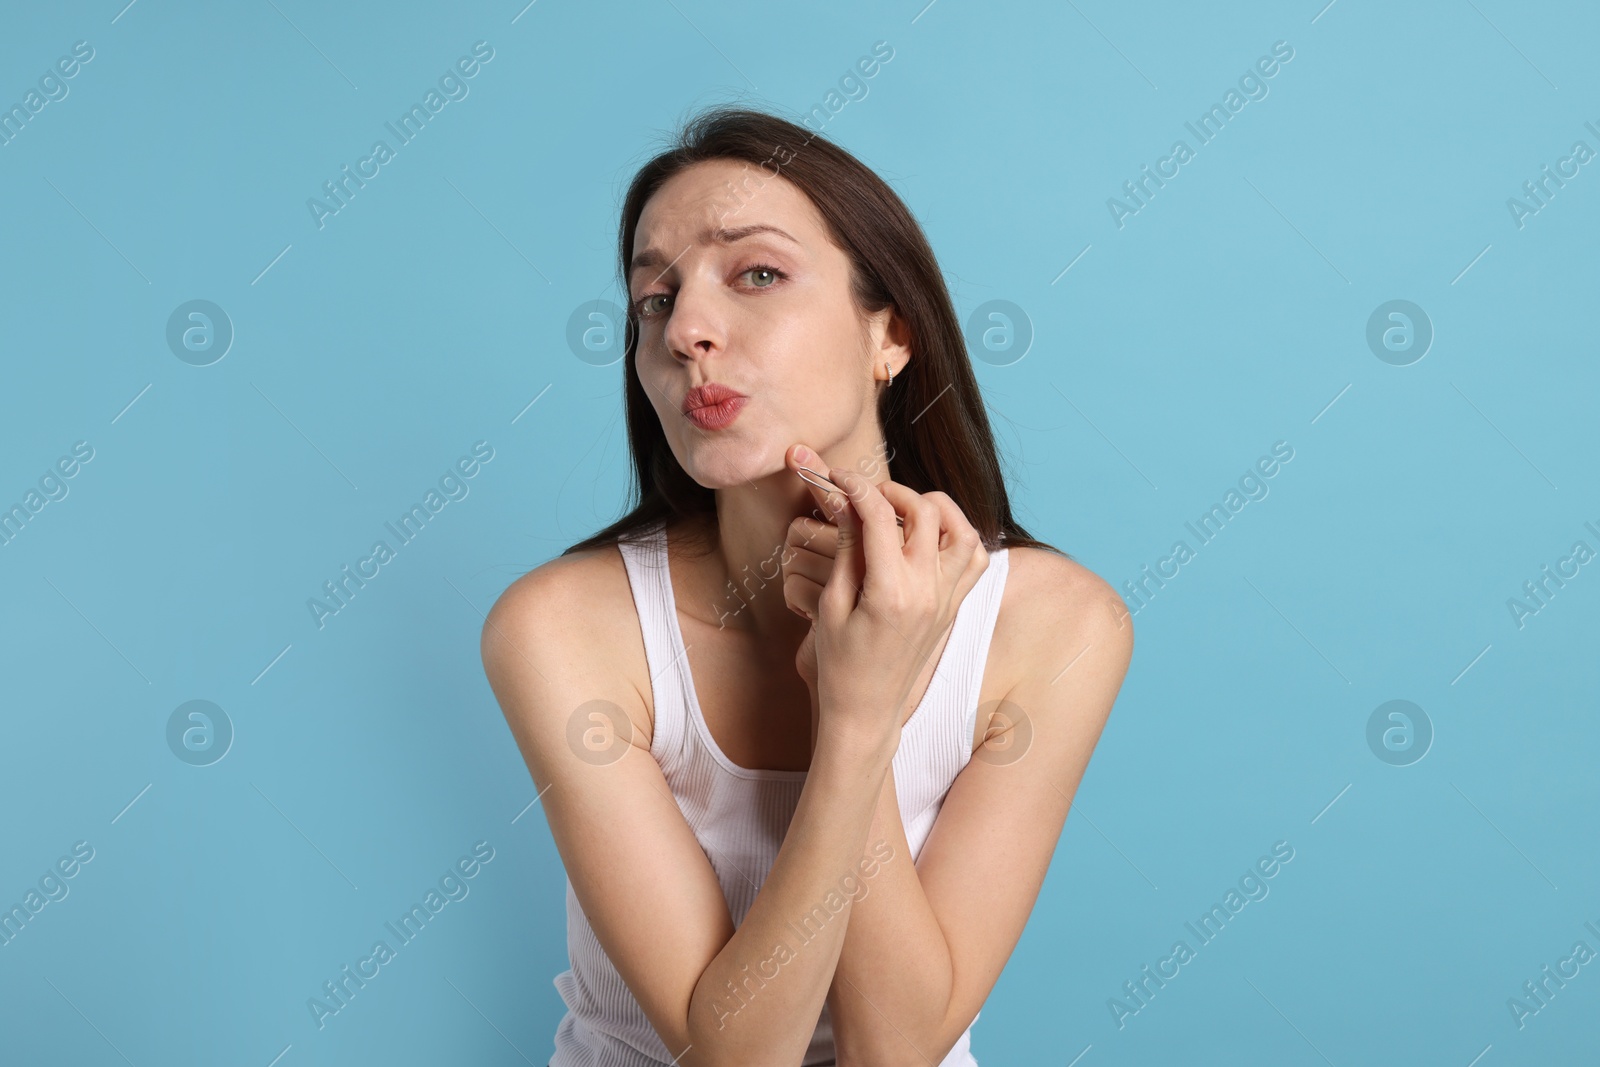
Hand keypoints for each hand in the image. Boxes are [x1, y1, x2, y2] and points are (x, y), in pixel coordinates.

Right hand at [781, 444, 988, 740]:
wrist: (868, 711)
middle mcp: (928, 592)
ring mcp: (947, 599)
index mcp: (891, 592)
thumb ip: (846, 550)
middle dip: (892, 491)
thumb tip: (849, 502)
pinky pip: (975, 559)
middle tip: (866, 494)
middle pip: (924, 512)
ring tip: (902, 510)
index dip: (854, 487)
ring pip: (961, 529)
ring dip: (933, 507)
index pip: (877, 516)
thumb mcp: (831, 605)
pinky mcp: (954, 607)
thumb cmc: (840, 664)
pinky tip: (930, 536)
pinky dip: (959, 536)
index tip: (837, 479)